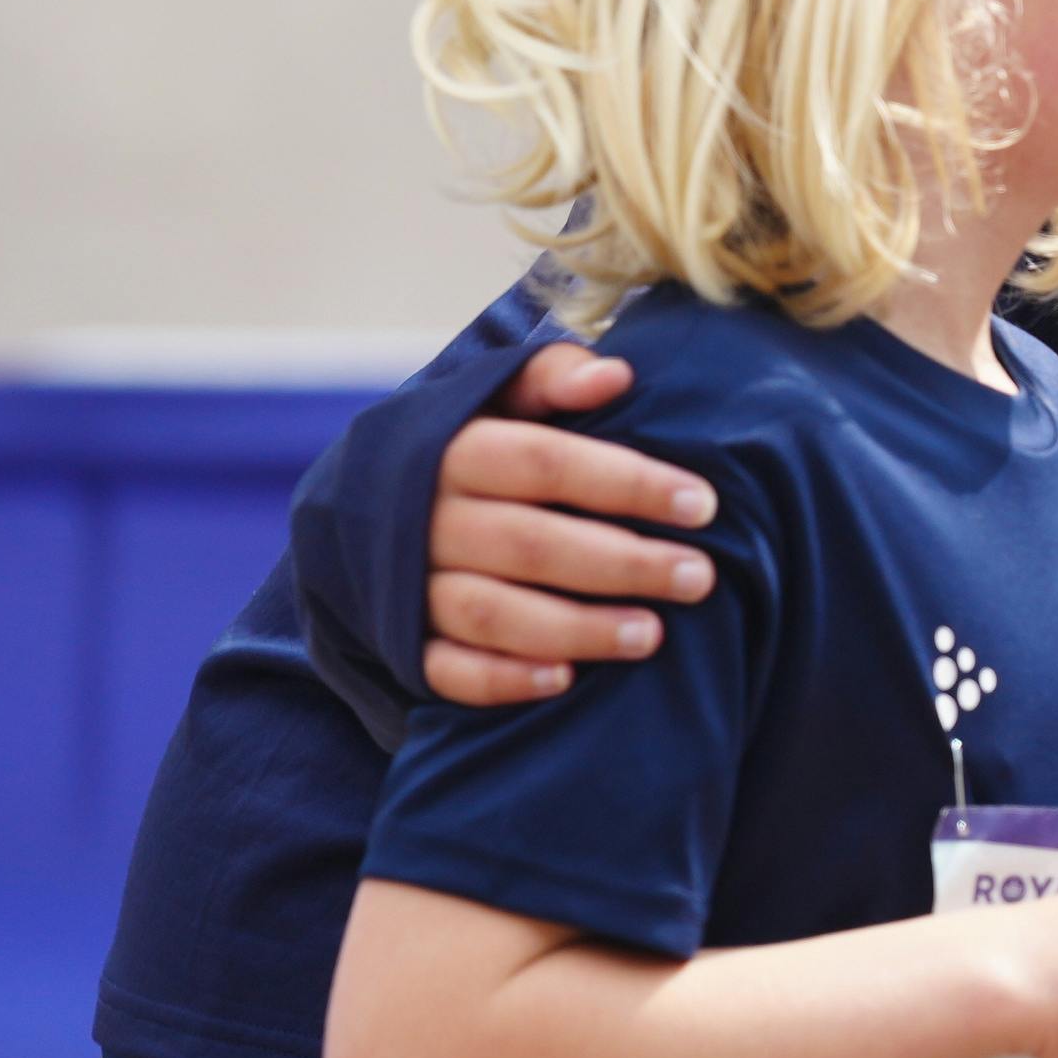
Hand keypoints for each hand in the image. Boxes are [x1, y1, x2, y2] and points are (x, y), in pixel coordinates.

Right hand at [421, 339, 717, 706]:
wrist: (354, 509)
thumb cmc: (464, 447)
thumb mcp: (494, 398)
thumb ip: (550, 378)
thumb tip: (615, 376)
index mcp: (452, 448)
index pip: (544, 461)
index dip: (626, 482)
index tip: (702, 505)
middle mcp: (425, 518)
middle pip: (529, 543)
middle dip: (622, 563)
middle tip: (698, 578)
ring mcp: (408, 586)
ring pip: (492, 613)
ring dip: (575, 629)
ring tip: (651, 636)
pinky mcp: (404, 642)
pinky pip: (447, 669)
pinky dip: (502, 679)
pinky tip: (563, 681)